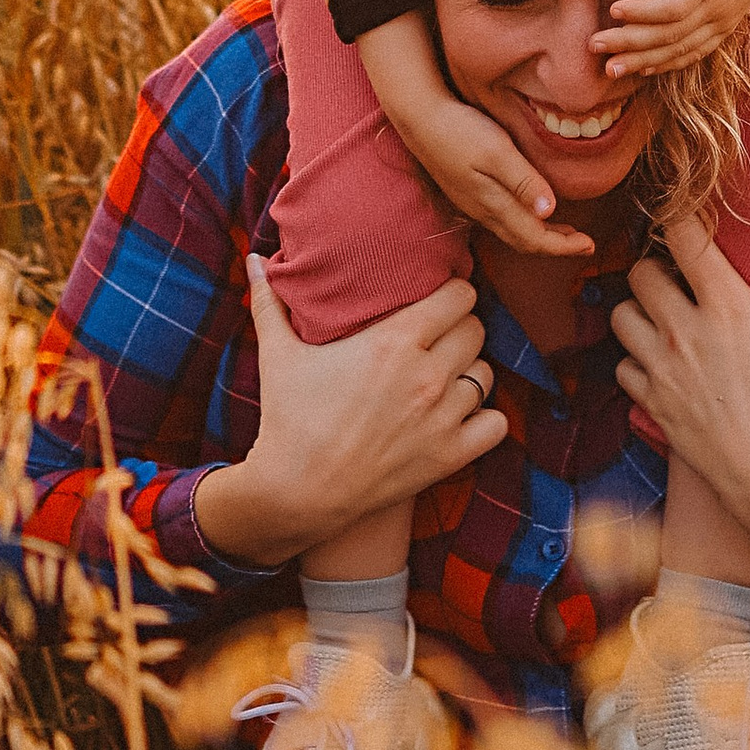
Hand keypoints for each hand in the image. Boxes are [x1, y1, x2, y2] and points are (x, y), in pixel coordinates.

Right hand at [189, 259, 506, 568]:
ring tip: (447, 373)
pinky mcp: (449, 456)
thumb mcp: (278, 354)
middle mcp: (426, 374)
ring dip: (470, 370)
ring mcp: (442, 418)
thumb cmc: (288, 418)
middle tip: (441, 334)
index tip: (438, 298)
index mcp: (393, 340)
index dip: (452, 292)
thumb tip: (253, 258)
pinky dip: (485, 418)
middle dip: (461, 327)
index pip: (459, 295)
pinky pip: (496, 424)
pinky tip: (462, 414)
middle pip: (475, 329)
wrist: (297, 492)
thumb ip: (270, 301)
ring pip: (486, 373)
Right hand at [382, 80, 597, 259]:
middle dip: (556, 247)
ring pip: (512, 232)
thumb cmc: (459, 130)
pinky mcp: (467, 192)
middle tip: (583, 245)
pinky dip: (524, 223)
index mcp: (494, 204)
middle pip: (524, 241)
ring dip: (540, 236)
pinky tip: (530, 210)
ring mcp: (473, 203)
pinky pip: (501, 220)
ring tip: (564, 232)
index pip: (535, 239)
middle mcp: (483, 211)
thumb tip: (551, 212)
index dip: (564, 247)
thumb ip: (524, 182)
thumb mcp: (497, 151)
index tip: (589, 246)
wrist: (419, 118)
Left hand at [597, 0, 749, 77]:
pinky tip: (643, 69)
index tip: (613, 10)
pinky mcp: (723, 27)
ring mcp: (723, 21)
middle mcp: (719, 8)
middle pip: (672, 34)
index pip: (676, 6)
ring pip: (680, 49)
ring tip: (610, 68)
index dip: (644, 13)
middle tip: (594, 45)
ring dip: (644, 61)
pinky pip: (694, 53)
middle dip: (632, 43)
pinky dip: (667, 63)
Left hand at [610, 217, 749, 594]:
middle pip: (639, 271)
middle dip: (653, 268)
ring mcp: (665, 368)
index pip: (683, 237)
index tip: (685, 220)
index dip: (677, 219)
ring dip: (636, 313)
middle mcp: (687, 330)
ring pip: (620, 316)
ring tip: (660, 319)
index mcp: (729, 306)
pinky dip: (634, 363)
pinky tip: (659, 366)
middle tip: (674, 279)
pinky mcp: (654, 403)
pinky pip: (622, 368)